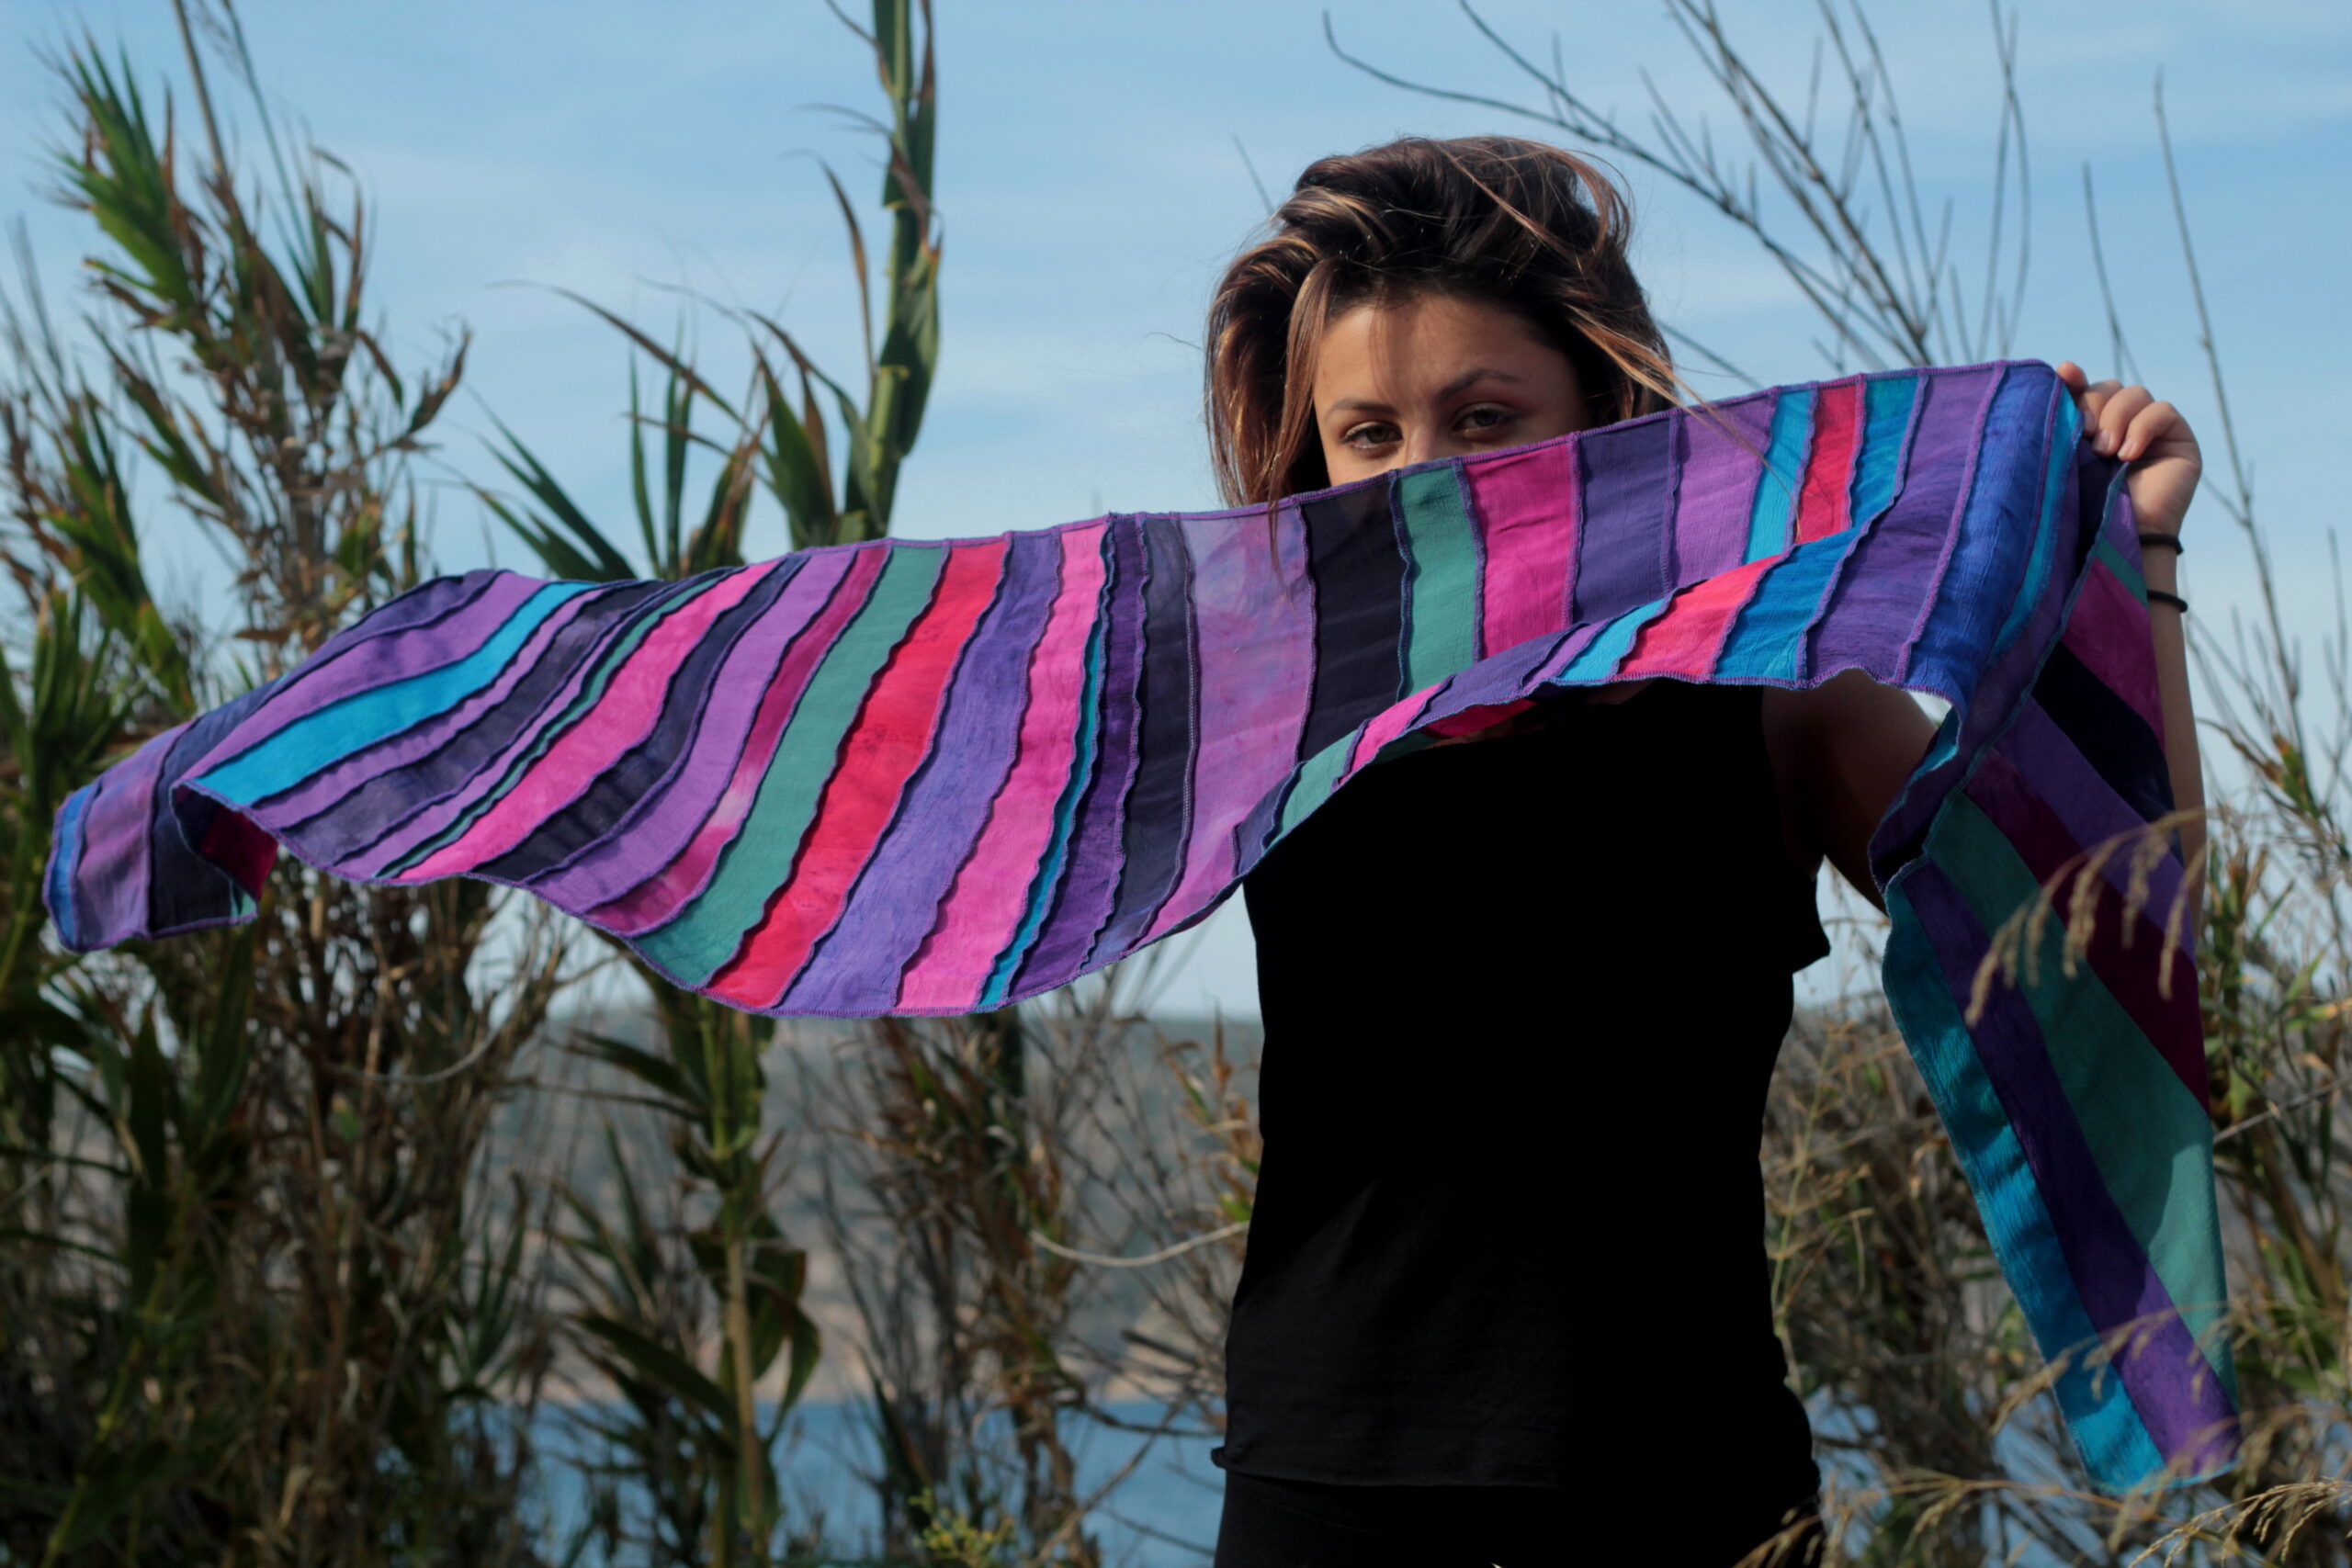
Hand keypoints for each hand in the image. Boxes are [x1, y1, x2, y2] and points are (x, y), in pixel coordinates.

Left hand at [2054, 361, 2201, 539]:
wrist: (2117, 541)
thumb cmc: (2083, 507)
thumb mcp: (2066, 458)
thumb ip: (2064, 419)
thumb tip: (2064, 367)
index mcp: (2089, 428)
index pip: (2083, 389)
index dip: (2074, 379)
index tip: (2064, 374)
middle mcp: (2120, 425)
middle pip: (2108, 387)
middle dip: (2094, 403)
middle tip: (2084, 433)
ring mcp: (2151, 430)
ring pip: (2134, 393)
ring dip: (2117, 417)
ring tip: (2106, 452)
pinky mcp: (2178, 439)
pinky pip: (2162, 411)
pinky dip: (2143, 426)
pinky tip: (2128, 454)